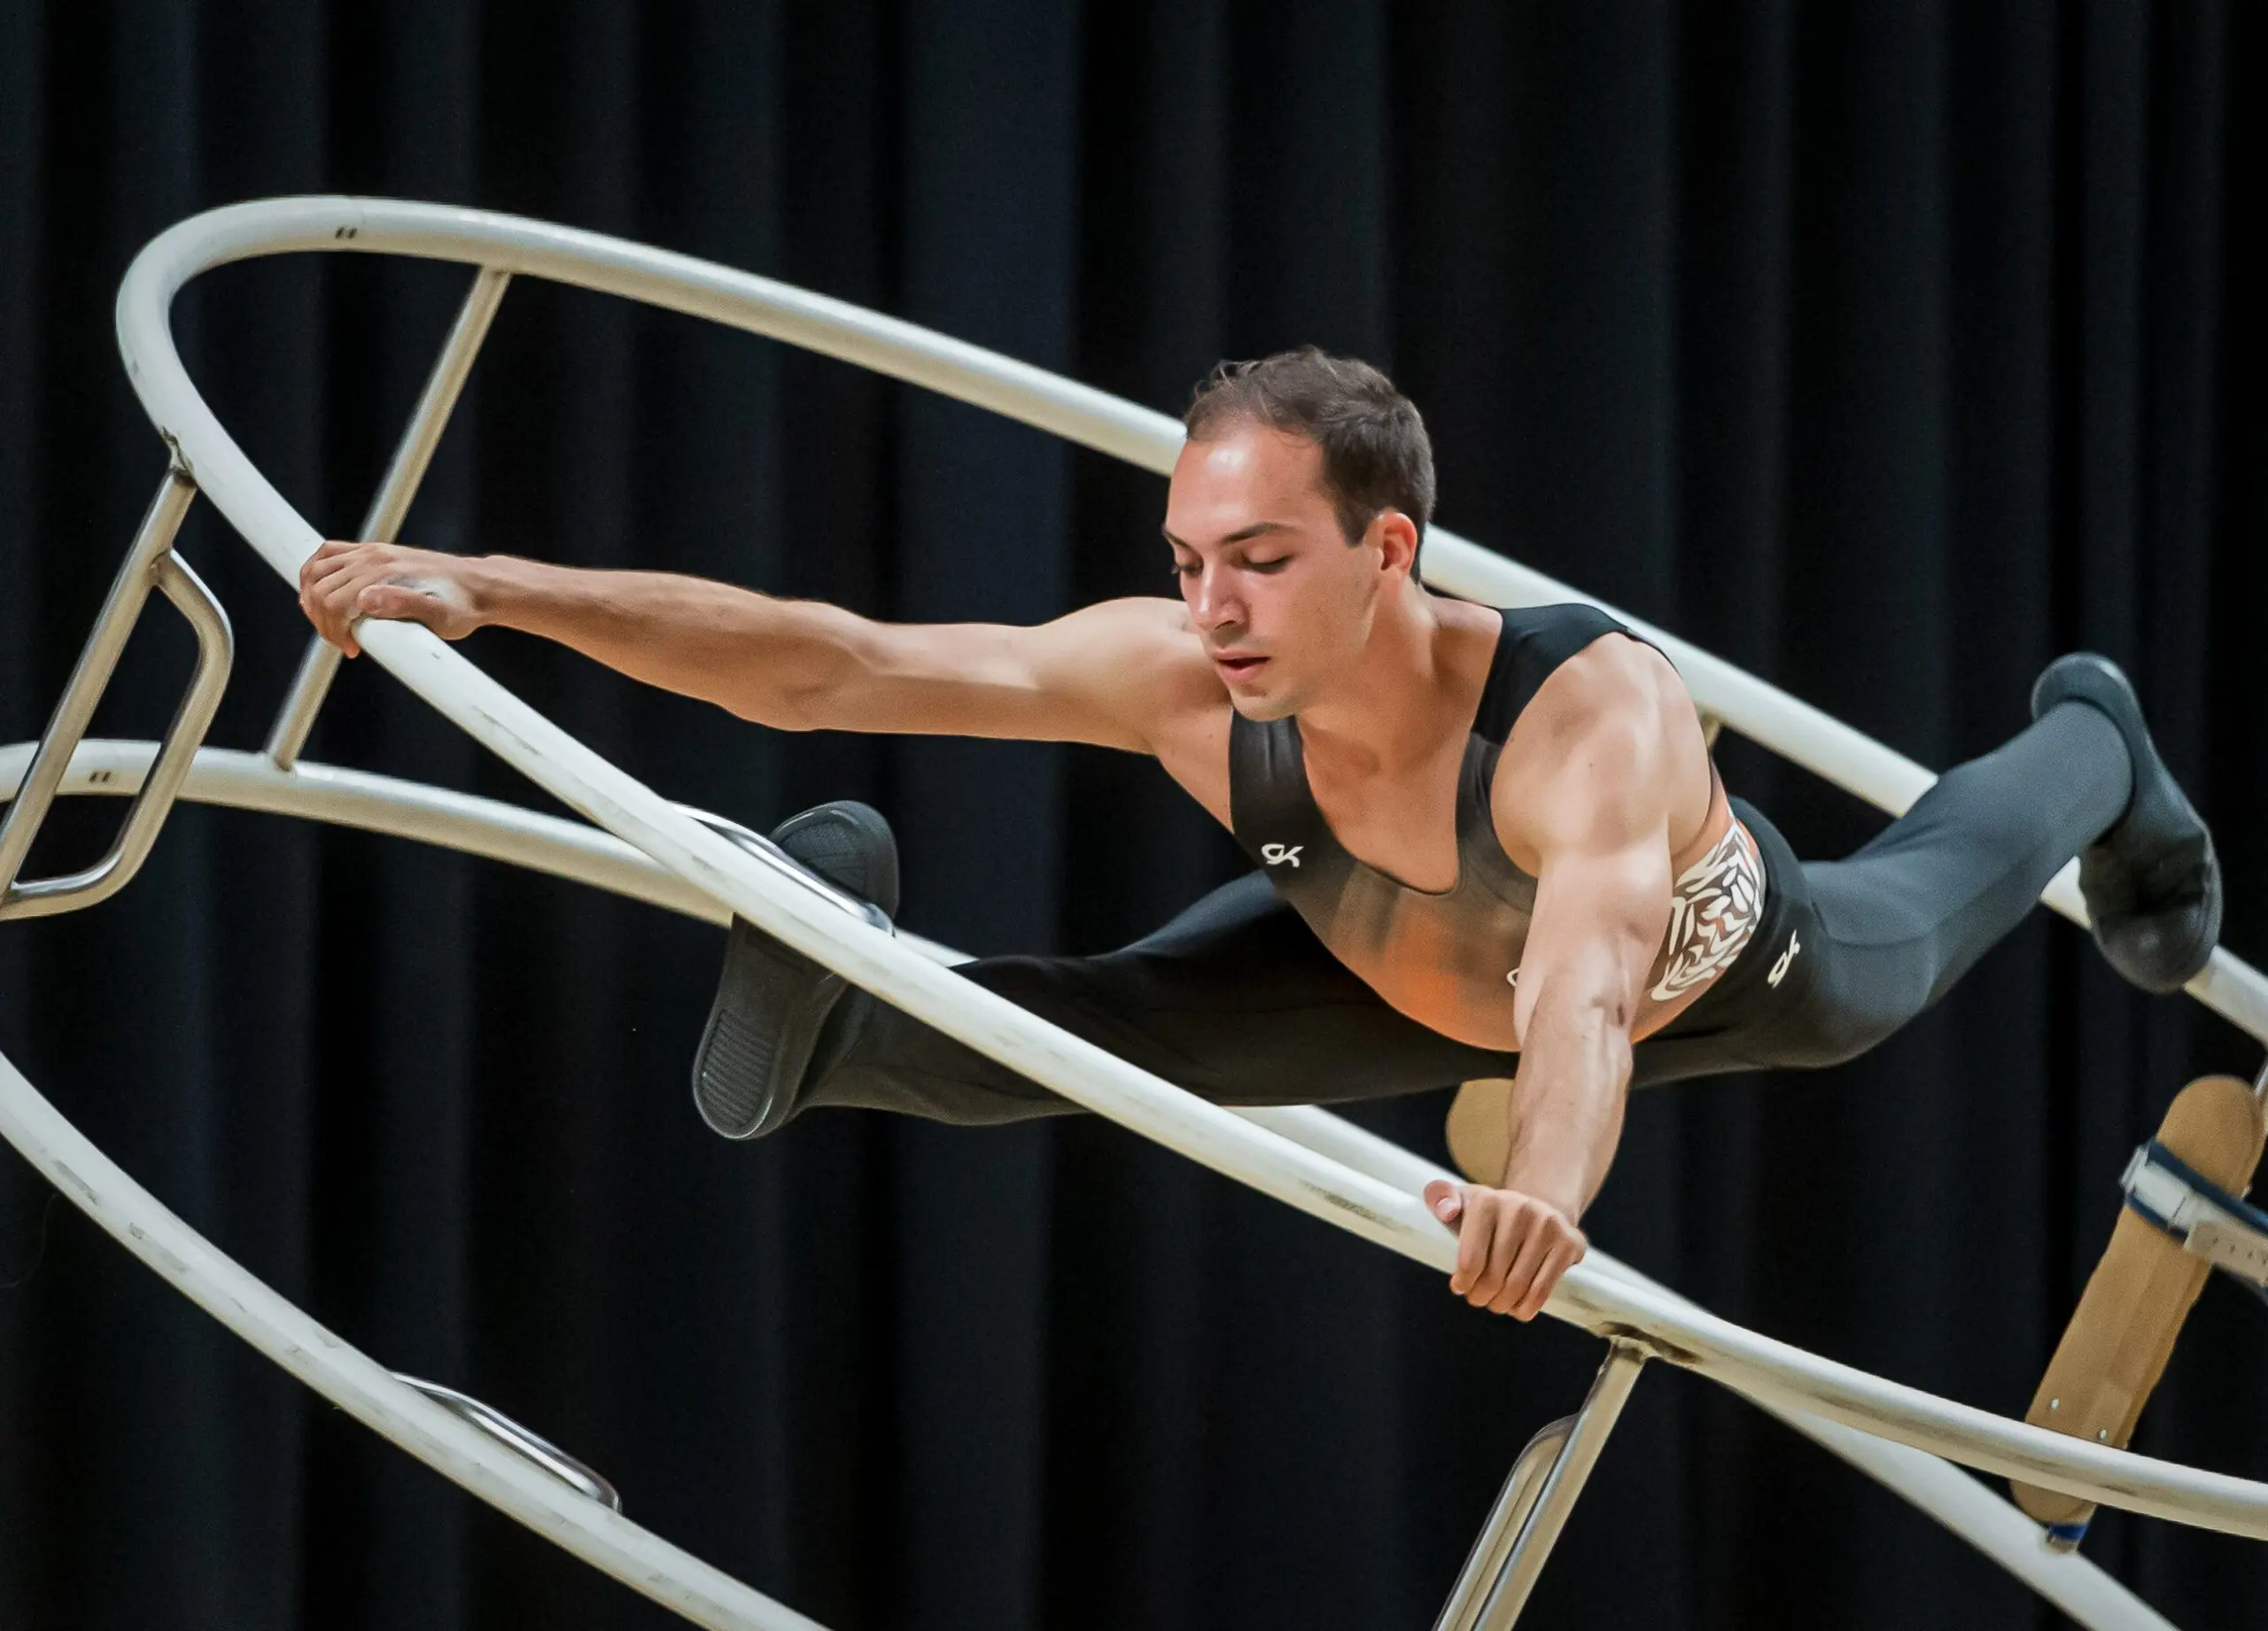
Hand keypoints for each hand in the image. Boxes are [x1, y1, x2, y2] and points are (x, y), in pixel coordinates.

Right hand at [298, 540, 485, 656]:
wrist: (478, 587)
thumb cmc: (461, 607)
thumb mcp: (440, 616)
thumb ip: (404, 607)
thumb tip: (365, 600)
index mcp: (385, 573)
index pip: (333, 603)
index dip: (334, 632)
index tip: (352, 649)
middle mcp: (373, 557)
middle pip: (320, 589)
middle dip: (323, 621)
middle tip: (343, 642)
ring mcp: (370, 552)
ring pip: (316, 571)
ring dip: (312, 600)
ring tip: (331, 625)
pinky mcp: (372, 552)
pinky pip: (328, 555)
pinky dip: (313, 574)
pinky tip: (319, 595)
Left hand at [1423, 1179, 1586, 1319]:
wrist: (1540, 1208)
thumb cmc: (1493, 1216)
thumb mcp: (1464, 1201)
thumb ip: (1441, 1197)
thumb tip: (1446, 1211)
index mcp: (1487, 1201)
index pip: (1470, 1259)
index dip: (1463, 1282)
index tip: (1460, 1287)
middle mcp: (1519, 1208)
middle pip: (1494, 1277)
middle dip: (1481, 1296)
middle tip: (1478, 1299)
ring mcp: (1547, 1225)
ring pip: (1517, 1287)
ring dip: (1502, 1305)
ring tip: (1496, 1303)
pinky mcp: (1569, 1243)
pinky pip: (1542, 1290)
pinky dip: (1526, 1308)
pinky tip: (1518, 1308)